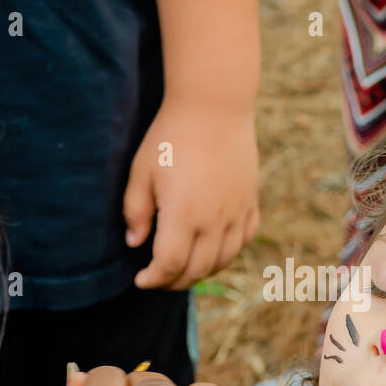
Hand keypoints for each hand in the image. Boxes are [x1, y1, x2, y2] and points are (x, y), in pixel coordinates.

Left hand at [123, 95, 258, 289]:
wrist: (214, 105)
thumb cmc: (171, 135)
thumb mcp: (142, 171)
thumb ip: (136, 211)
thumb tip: (136, 243)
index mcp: (184, 215)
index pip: (169, 265)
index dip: (154, 279)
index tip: (141, 280)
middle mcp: (214, 220)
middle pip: (197, 269)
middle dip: (175, 281)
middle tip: (159, 278)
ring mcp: (236, 212)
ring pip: (223, 259)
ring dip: (202, 271)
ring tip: (185, 269)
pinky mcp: (250, 201)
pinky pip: (244, 239)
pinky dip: (229, 252)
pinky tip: (214, 249)